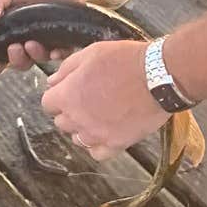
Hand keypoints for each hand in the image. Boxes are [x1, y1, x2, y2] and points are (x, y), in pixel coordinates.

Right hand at [0, 0, 89, 72]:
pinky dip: (58, 55)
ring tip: (32, 44)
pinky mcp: (65, 36)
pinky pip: (62, 53)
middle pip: (21, 62)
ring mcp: (46, 39)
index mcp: (10, 32)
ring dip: (35, 56)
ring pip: (40, 59)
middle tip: (14, 48)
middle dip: (16, 60)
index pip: (0, 56)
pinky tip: (54, 51)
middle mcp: (27, 39)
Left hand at [40, 39, 165, 161]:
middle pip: (61, 122)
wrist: (158, 76)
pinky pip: (97, 153)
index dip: (58, 96)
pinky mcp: (116, 144)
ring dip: (83, 128)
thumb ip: (66, 69)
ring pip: (77, 139)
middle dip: (70, 111)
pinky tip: (107, 131)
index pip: (47, 104)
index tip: (69, 91)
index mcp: (68, 95)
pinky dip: (99, 145)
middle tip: (88, 100)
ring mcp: (96, 134)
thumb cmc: (126, 61)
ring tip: (100, 115)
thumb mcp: (91, 53)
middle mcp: (78, 119)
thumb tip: (51, 82)